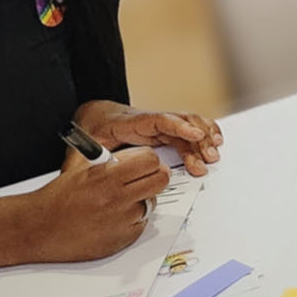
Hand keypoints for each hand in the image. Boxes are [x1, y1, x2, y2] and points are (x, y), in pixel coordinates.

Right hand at [0, 146, 169, 265]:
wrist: (38, 228)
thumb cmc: (57, 198)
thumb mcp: (83, 169)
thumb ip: (111, 161)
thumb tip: (135, 155)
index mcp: (107, 177)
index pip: (151, 160)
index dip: (149, 160)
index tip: (145, 162)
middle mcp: (118, 199)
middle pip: (161, 180)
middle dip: (155, 177)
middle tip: (144, 178)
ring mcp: (122, 221)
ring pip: (151, 203)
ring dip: (141, 201)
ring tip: (119, 201)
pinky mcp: (122, 240)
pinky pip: (141, 224)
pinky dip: (132, 220)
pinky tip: (113, 218)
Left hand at [74, 99, 222, 176]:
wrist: (92, 116)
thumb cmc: (89, 132)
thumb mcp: (81, 149)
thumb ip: (82, 164)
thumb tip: (82, 180)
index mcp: (128, 122)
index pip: (157, 120)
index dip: (177, 125)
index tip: (193, 134)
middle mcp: (147, 120)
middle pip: (179, 122)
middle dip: (197, 139)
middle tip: (207, 159)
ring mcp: (157, 124)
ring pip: (187, 125)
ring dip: (203, 139)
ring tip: (213, 156)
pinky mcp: (163, 130)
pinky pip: (186, 129)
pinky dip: (202, 133)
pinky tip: (215, 140)